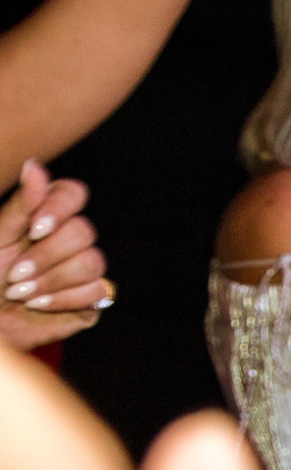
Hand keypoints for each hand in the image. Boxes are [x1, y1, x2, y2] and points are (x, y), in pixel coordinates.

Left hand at [0, 162, 111, 350]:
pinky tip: (37, 304)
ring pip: (91, 263)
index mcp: (47, 217)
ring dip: (50, 280)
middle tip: (14, 273)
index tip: (34, 229)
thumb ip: (22, 203)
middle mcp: (70, 239)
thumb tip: (34, 165)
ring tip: (21, 293)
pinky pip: (96, 292)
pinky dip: (61, 300)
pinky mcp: (92, 298)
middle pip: (83, 232)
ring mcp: (84, 269)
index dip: (59, 209)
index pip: (73, 194)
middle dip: (45, 256)